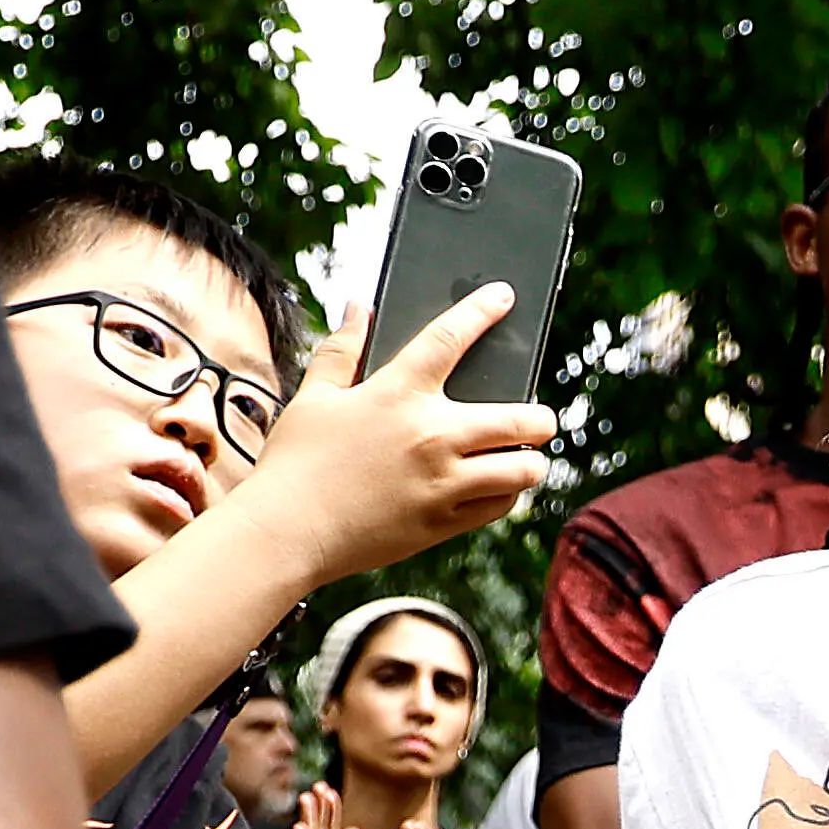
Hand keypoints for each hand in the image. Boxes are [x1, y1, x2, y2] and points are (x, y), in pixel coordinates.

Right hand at [221, 292, 555, 583]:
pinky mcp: (446, 522)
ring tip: (519, 455)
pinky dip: (507, 493)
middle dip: (540, 417)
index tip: (504, 296)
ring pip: (525, 469)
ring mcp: (444, 482)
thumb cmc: (295, 460)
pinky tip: (495, 484)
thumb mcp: (313, 398)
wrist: (287, 532)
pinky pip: (501, 504)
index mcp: (396, 395)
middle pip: (522, 419)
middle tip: (537, 418)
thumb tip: (359, 308)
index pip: (448, 338)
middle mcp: (431, 436)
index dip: (481, 311)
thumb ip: (342, 351)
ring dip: (529, 460)